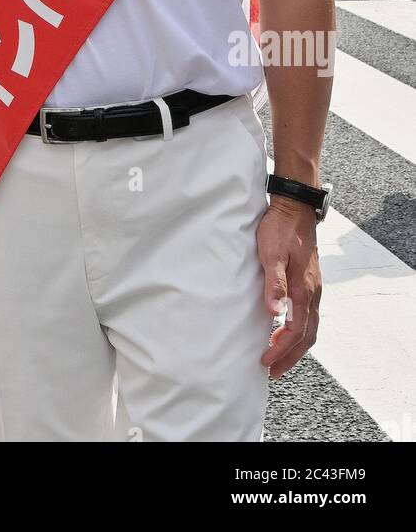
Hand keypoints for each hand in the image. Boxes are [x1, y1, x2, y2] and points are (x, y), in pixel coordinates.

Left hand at [256, 198, 321, 379]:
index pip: (297, 331)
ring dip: (295, 345)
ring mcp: (313, 287)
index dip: (282, 349)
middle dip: (290, 356)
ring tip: (278, 356)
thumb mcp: (272, 253)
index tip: (265, 360)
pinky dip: (299, 330)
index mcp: (304, 289)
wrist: (295, 208)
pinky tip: (285, 329)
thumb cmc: (281, 229)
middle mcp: (313, 292)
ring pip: (310, 326)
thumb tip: (275, 313)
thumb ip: (274, 282)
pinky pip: (308, 315)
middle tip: (272, 370)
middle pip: (307, 335)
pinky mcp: (309, 281)